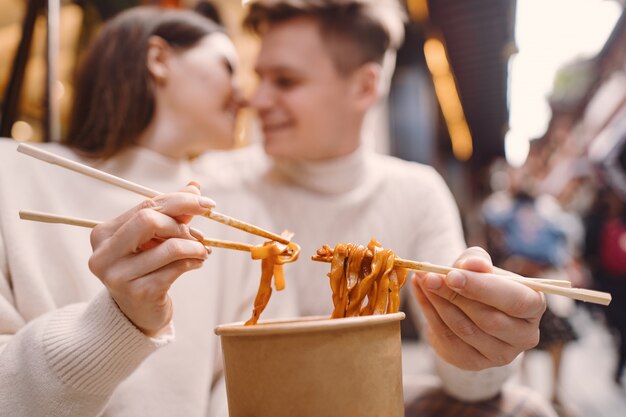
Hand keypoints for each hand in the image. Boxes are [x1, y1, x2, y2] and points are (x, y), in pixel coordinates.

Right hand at [88, 183, 214, 335]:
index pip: (145, 206)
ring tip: (203, 250)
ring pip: (169, 247)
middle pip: (149, 220)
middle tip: (200, 234)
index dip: (180, 201)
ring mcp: (118, 276)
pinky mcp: (138, 294)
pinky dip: (194, 262)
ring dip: (194, 246)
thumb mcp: (154, 238)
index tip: (207, 203)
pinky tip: (198, 262)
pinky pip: (176, 269)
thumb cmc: (145, 268)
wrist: (137, 314)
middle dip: (181, 223)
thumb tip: (194, 185)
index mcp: (103, 234)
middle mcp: (103, 254)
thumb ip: (172, 212)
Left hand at [412, 247, 545, 370]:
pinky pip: (448, 338)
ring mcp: (501, 354)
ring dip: (438, 303)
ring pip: (465, 329)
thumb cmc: (481, 283)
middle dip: (454, 295)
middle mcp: (524, 335)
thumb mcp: (481, 266)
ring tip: (423, 280)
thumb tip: (469, 265)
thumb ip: (476, 261)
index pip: (515, 301)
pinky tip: (421, 293)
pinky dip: (430, 313)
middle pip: (488, 319)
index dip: (482, 288)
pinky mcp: (475, 363)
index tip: (452, 275)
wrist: (469, 309)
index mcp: (534, 306)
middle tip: (429, 277)